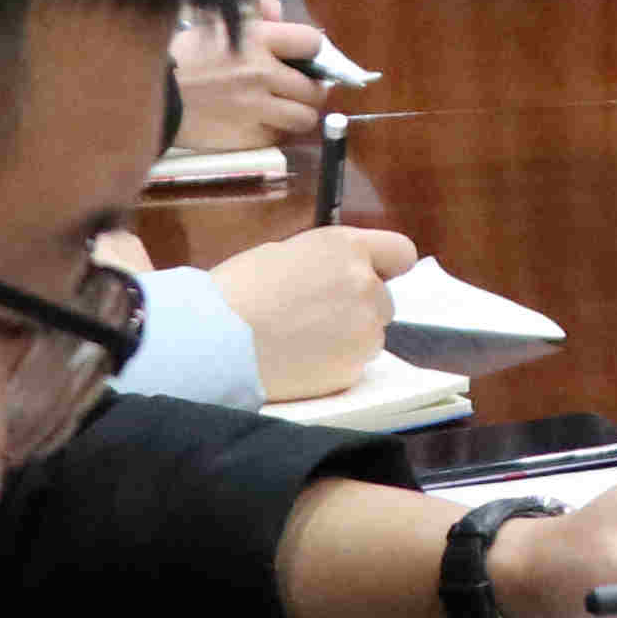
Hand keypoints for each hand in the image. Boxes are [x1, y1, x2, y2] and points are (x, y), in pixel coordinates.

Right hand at [171, 11, 329, 155]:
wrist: (152, 96)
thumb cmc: (183, 57)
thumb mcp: (218, 24)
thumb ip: (256, 13)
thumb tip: (280, 14)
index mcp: (257, 40)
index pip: (312, 43)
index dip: (309, 51)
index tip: (300, 58)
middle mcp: (263, 74)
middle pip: (316, 88)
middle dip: (307, 89)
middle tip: (293, 89)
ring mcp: (257, 108)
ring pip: (305, 118)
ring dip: (296, 113)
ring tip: (280, 109)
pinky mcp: (248, 137)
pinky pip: (278, 136)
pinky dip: (271, 131)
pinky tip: (255, 122)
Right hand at [216, 224, 415, 401]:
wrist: (215, 340)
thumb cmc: (237, 290)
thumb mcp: (284, 253)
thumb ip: (326, 261)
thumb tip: (339, 274)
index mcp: (348, 248)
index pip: (401, 252)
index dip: (386, 266)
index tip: (373, 276)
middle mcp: (368, 287)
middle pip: (384, 300)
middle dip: (359, 307)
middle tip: (315, 315)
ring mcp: (365, 331)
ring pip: (370, 334)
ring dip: (348, 337)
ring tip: (301, 340)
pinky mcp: (354, 369)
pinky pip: (353, 364)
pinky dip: (333, 364)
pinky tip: (299, 361)